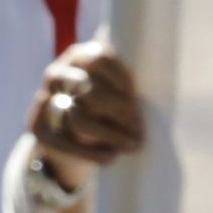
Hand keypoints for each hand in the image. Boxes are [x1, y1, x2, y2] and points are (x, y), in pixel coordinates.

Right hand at [27, 38, 144, 189]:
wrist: (65, 130)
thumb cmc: (104, 101)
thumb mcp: (114, 82)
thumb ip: (129, 78)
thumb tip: (176, 71)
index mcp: (79, 54)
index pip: (102, 58)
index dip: (124, 79)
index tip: (140, 98)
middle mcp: (56, 74)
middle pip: (91, 90)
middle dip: (121, 111)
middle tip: (141, 128)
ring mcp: (42, 101)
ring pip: (79, 118)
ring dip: (110, 134)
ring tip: (133, 145)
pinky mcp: (36, 128)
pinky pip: (64, 142)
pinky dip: (91, 152)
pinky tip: (111, 158)